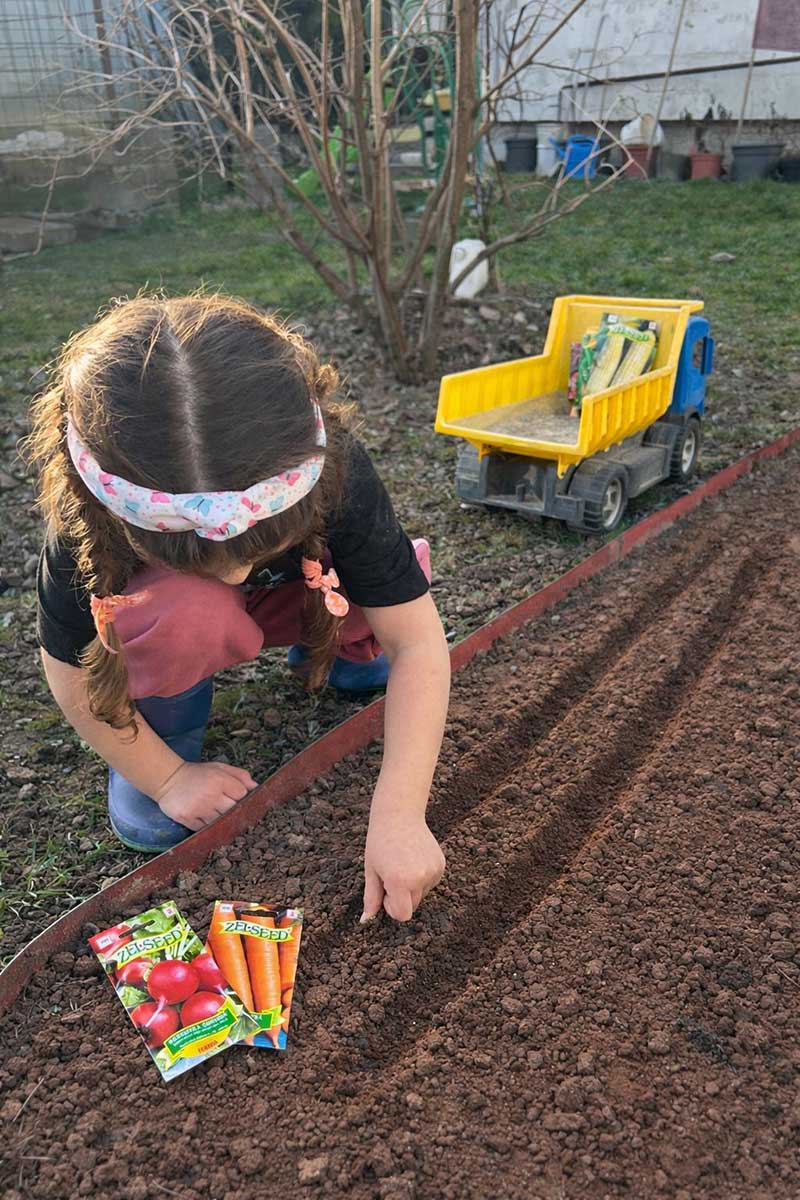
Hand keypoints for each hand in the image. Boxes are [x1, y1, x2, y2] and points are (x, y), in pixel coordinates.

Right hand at [154, 761, 256, 830]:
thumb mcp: (219, 767)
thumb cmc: (198, 774)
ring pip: (220, 822)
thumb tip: (256, 787)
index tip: (237, 797)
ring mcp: (198, 808)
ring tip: (216, 813)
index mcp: (220, 780)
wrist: (168, 778)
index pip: (242, 794)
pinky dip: (208, 827)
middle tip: (229, 809)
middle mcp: (210, 795)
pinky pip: (205, 829)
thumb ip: (239, 775)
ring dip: (221, 820)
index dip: (242, 797)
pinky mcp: (187, 818)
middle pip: (233, 811)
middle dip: (233, 811)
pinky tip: (205, 819)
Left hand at [362, 807, 444, 922]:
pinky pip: (430, 882)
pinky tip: (413, 859)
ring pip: (422, 894)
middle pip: (413, 906)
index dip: (392, 907)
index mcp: (400, 881)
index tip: (385, 890)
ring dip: (412, 886)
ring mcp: (433, 871)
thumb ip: (371, 898)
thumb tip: (365, 921)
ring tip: (402, 863)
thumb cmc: (379, 841)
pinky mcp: (441, 865)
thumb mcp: (371, 870)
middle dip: (401, 897)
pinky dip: (422, 877)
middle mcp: (420, 878)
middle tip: (391, 873)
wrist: (399, 814)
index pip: (403, 915)